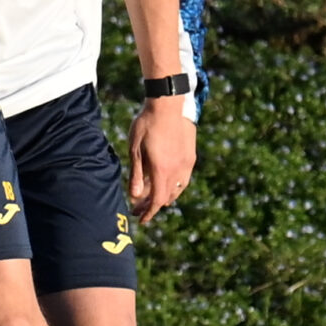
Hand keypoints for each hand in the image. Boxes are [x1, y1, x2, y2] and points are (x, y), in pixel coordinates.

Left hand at [127, 97, 195, 222]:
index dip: (148, 212)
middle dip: (152, 205)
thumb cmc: (146, 126)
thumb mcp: (134, 150)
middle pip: (166, 196)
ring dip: (164, 196)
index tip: (141, 219)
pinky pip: (184, 178)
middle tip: (139, 208)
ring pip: (177, 188)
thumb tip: (135, 197)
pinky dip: (174, 186)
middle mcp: (177, 170)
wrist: (167, 106)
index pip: (156, 200)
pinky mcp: (191, 156)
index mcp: (161, 170)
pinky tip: (167, 183)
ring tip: (152, 198)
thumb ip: (136, 174)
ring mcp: (186, 163)